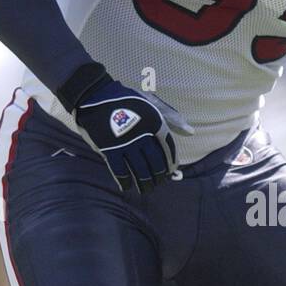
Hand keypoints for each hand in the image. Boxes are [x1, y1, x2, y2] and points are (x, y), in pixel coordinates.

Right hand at [74, 75, 191, 194]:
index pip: (168, 147)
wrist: (94, 96)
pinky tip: (128, 187)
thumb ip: (171, 118)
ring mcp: (125, 143)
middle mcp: (142, 134)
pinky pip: (120, 171)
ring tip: (146, 189)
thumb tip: (191, 133)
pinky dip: (125, 181)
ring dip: (145, 182)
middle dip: (159, 176)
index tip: (171, 170)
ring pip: (140, 170)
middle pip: (155, 162)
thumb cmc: (125, 100)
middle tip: (159, 182)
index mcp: (155, 121)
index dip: (171, 161)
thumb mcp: (150, 103)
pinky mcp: (109, 150)